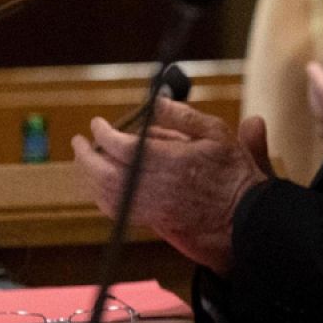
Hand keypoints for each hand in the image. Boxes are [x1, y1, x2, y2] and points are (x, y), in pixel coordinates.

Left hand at [70, 100, 273, 274]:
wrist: (243, 214)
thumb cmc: (233, 172)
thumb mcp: (217, 133)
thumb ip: (183, 117)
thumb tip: (156, 102)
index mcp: (168, 160)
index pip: (120, 145)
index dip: (102, 132)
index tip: (97, 122)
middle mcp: (154, 185)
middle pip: (103, 171)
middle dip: (85, 155)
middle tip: (79, 142)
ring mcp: (151, 205)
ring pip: (104, 192)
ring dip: (89, 175)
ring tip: (85, 161)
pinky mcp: (152, 220)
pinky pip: (115, 210)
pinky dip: (100, 197)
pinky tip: (100, 187)